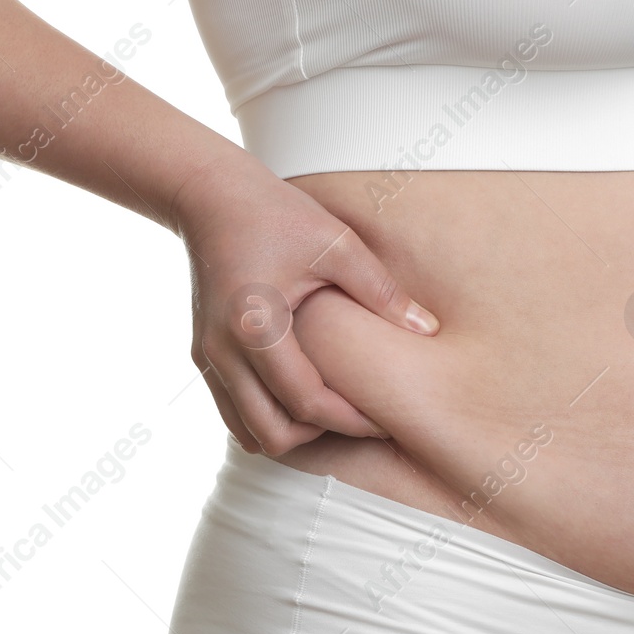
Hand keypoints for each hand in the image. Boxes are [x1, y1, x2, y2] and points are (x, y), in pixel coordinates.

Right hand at [174, 155, 439, 454]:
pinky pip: (235, 414)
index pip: (306, 402)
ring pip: (248, 433)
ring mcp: (208, 358)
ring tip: (330, 410)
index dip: (351, 421)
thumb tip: (429, 329)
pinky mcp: (204, 357)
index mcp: (257, 326)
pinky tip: (301, 397)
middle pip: (272, 434)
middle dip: (320, 436)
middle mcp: (224, 351)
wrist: (209, 197)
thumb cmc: (275, 213)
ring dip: (291, 432)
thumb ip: (382, 291)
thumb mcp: (337, 244)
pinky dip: (268, 418)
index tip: (384, 419)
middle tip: (358, 419)